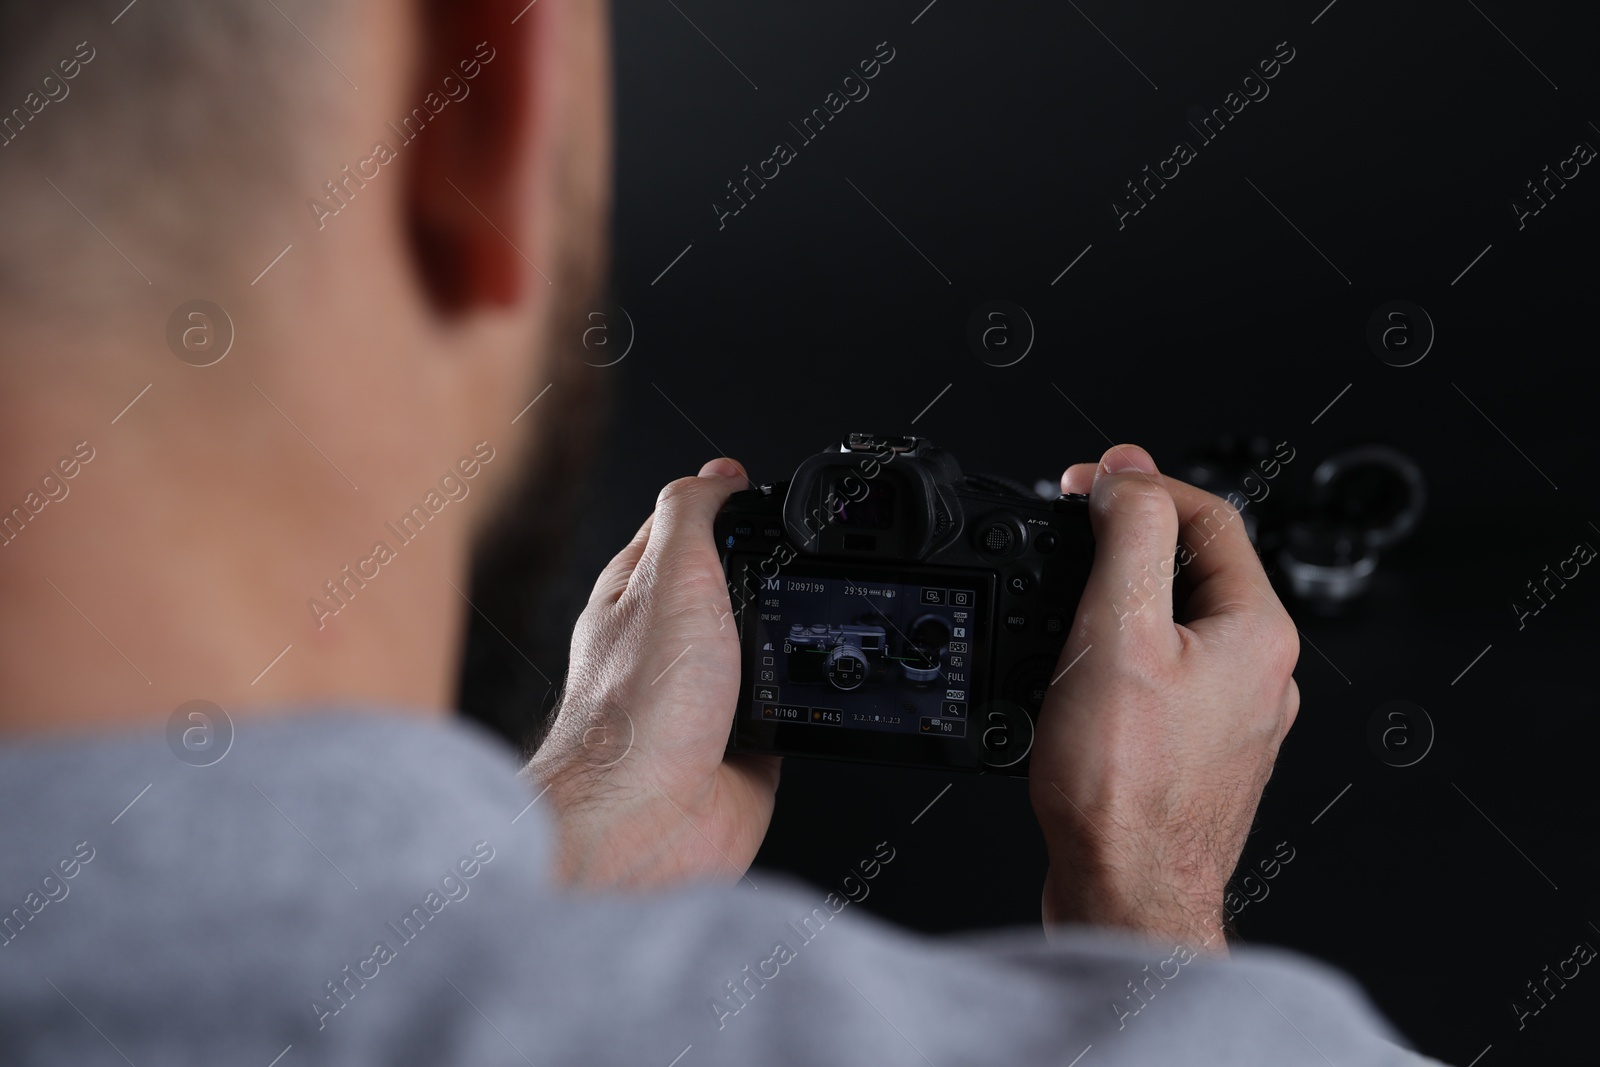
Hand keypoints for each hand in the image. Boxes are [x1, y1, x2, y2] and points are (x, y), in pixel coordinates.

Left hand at [525, 458, 779, 888]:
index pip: (681, 527)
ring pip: (762, 646)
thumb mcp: (671, 576)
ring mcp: (704, 697)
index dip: (723, 503)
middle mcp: (668, 644)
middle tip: (804, 552)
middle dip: (767, 569)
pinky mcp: (742, 745)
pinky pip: (786, 705)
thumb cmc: (638, 710)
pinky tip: (817, 686)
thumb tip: (716, 475)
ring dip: (788, 636)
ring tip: (813, 614)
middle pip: (730, 584)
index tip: (762, 489)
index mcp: (638, 592)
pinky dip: (806, 695)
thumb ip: (693, 515)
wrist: (645, 820)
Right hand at [1029, 444, 1299, 951]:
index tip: (1084, 482)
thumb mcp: (1117, 632)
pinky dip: (1123, 653)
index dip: (1139, 483)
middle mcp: (1261, 674)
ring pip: (1179, 625)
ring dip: (1124, 595)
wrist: (1126, 896)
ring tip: (1067, 591)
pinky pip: (1165, 676)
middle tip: (1070, 525)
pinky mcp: (1198, 754)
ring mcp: (1233, 718)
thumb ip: (1129, 536)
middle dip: (1130, 535)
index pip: (1209, 516)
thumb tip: (1125, 476)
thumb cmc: (1124, 789)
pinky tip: (1081, 670)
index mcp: (1257, 632)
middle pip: (1196, 568)